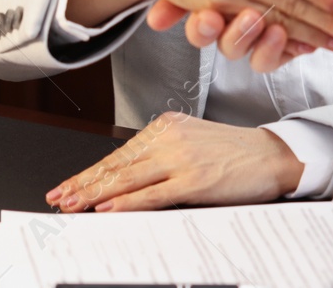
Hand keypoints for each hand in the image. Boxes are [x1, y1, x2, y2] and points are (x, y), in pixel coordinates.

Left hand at [44, 112, 303, 211]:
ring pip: (128, 178)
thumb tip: (124, 179)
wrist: (274, 155)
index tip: (69, 184)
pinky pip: (152, 193)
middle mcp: (171, 137)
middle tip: (59, 196)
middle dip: (84, 183)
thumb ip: (161, 153)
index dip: (91, 171)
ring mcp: (181, 158)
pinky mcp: (194, 180)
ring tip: (73, 204)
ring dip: (96, 193)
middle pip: (117, 164)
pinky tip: (108, 207)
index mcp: (168, 125)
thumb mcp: (194, 140)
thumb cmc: (236, 152)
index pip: (120, 152)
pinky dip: (127, 201)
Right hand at [142, 0, 332, 71]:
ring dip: (241, 39)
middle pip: (214, 21)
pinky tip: (280, 36)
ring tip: (256, 21)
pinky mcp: (292, 41)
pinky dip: (272, 51)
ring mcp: (272, 18)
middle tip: (207, 16)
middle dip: (204, 26)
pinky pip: (267, 58)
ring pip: (237, 44)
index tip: (163, 14)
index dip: (176, 3)